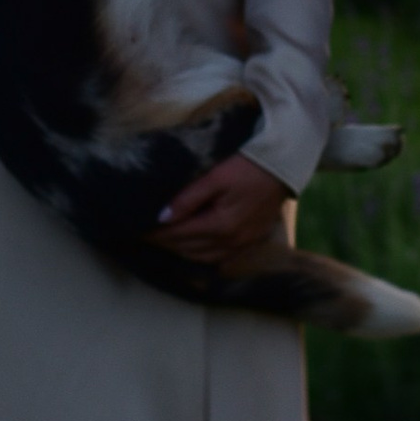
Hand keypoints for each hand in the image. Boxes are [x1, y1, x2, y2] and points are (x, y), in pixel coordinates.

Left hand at [152, 154, 288, 263]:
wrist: (284, 163)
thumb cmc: (248, 163)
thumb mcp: (215, 175)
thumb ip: (188, 197)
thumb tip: (161, 218)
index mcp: (222, 225)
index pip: (178, 235)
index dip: (155, 234)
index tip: (135, 230)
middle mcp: (233, 241)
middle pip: (188, 250)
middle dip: (164, 244)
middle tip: (143, 236)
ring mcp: (244, 244)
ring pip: (203, 257)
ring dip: (181, 251)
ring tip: (163, 242)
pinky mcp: (252, 240)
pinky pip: (220, 257)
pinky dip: (201, 254)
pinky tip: (192, 247)